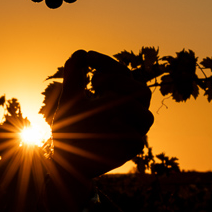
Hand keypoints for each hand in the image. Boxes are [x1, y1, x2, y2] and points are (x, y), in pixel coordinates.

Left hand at [50, 50, 154, 180]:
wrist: (65, 159)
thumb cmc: (70, 128)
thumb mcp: (69, 100)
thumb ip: (73, 78)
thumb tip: (80, 52)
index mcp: (120, 97)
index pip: (124, 74)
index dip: (108, 63)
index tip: (88, 57)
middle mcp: (131, 114)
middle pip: (142, 91)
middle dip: (120, 81)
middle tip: (95, 81)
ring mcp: (133, 133)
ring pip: (146, 116)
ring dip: (125, 104)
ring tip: (99, 101)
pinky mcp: (129, 152)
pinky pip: (136, 140)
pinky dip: (121, 130)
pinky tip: (102, 125)